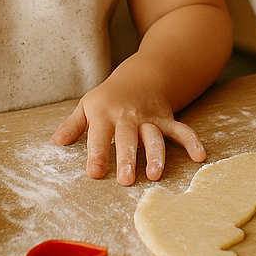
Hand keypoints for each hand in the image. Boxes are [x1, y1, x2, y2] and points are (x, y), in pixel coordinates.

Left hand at [51, 58, 206, 184]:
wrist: (142, 75)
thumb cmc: (109, 96)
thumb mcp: (87, 105)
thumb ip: (73, 125)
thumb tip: (56, 142)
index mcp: (104, 114)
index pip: (98, 136)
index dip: (96, 154)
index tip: (94, 173)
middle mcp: (127, 117)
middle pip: (127, 139)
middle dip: (127, 158)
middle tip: (125, 180)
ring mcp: (149, 118)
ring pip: (153, 137)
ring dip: (155, 155)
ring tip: (155, 175)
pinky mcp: (166, 119)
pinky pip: (180, 130)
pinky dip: (191, 141)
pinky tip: (200, 156)